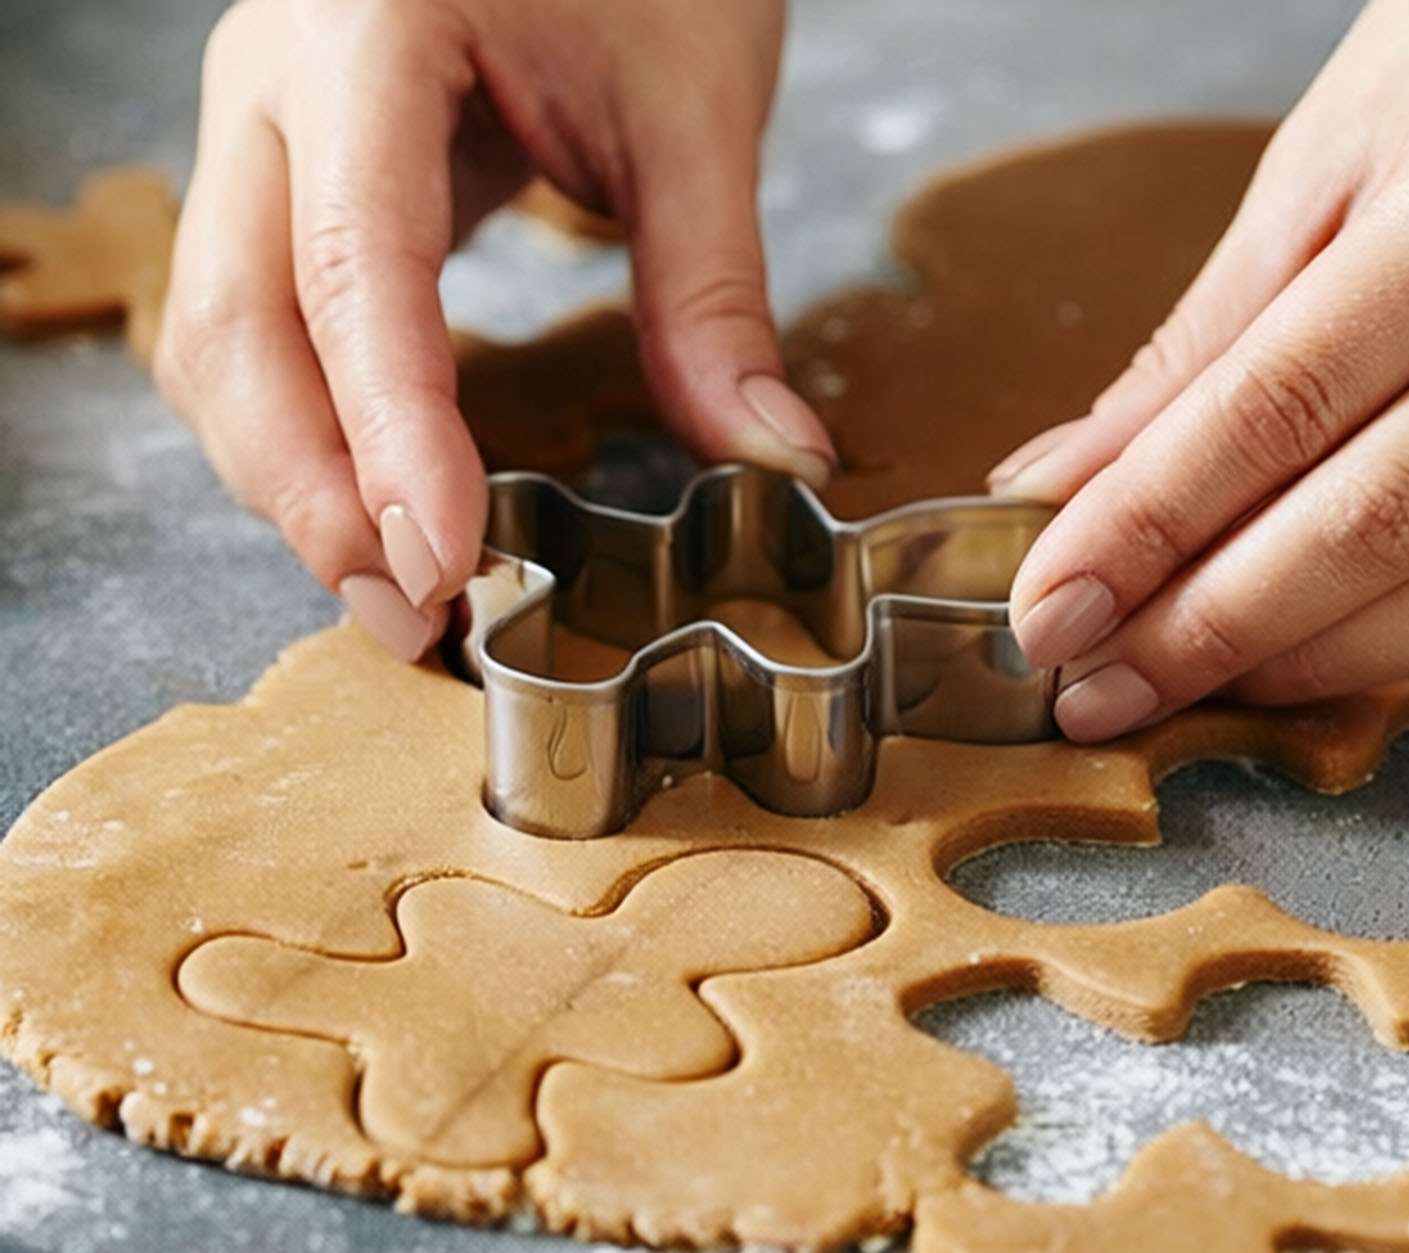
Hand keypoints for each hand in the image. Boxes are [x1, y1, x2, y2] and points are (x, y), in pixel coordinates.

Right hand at [155, 0, 833, 659]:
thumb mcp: (697, 95)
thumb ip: (715, 286)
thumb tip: (773, 460)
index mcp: (367, 30)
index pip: (355, 265)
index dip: (392, 432)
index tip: (442, 559)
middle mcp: (274, 83)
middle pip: (234, 326)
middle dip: (311, 496)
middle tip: (410, 617)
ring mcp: (260, 134)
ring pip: (215, 347)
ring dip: (293, 488)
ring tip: (398, 594)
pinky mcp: (281, 185)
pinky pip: (251, 338)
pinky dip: (304, 443)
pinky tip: (378, 514)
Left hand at [989, 0, 1408, 739]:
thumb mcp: (1330, 165)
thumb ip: (1205, 341)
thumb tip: (1061, 481)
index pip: (1278, 404)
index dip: (1146, 525)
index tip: (1049, 607)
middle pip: (1369, 518)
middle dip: (1206, 626)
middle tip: (1091, 688)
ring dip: (1295, 657)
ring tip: (1170, 687)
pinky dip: (1385, 639)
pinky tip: (1289, 656)